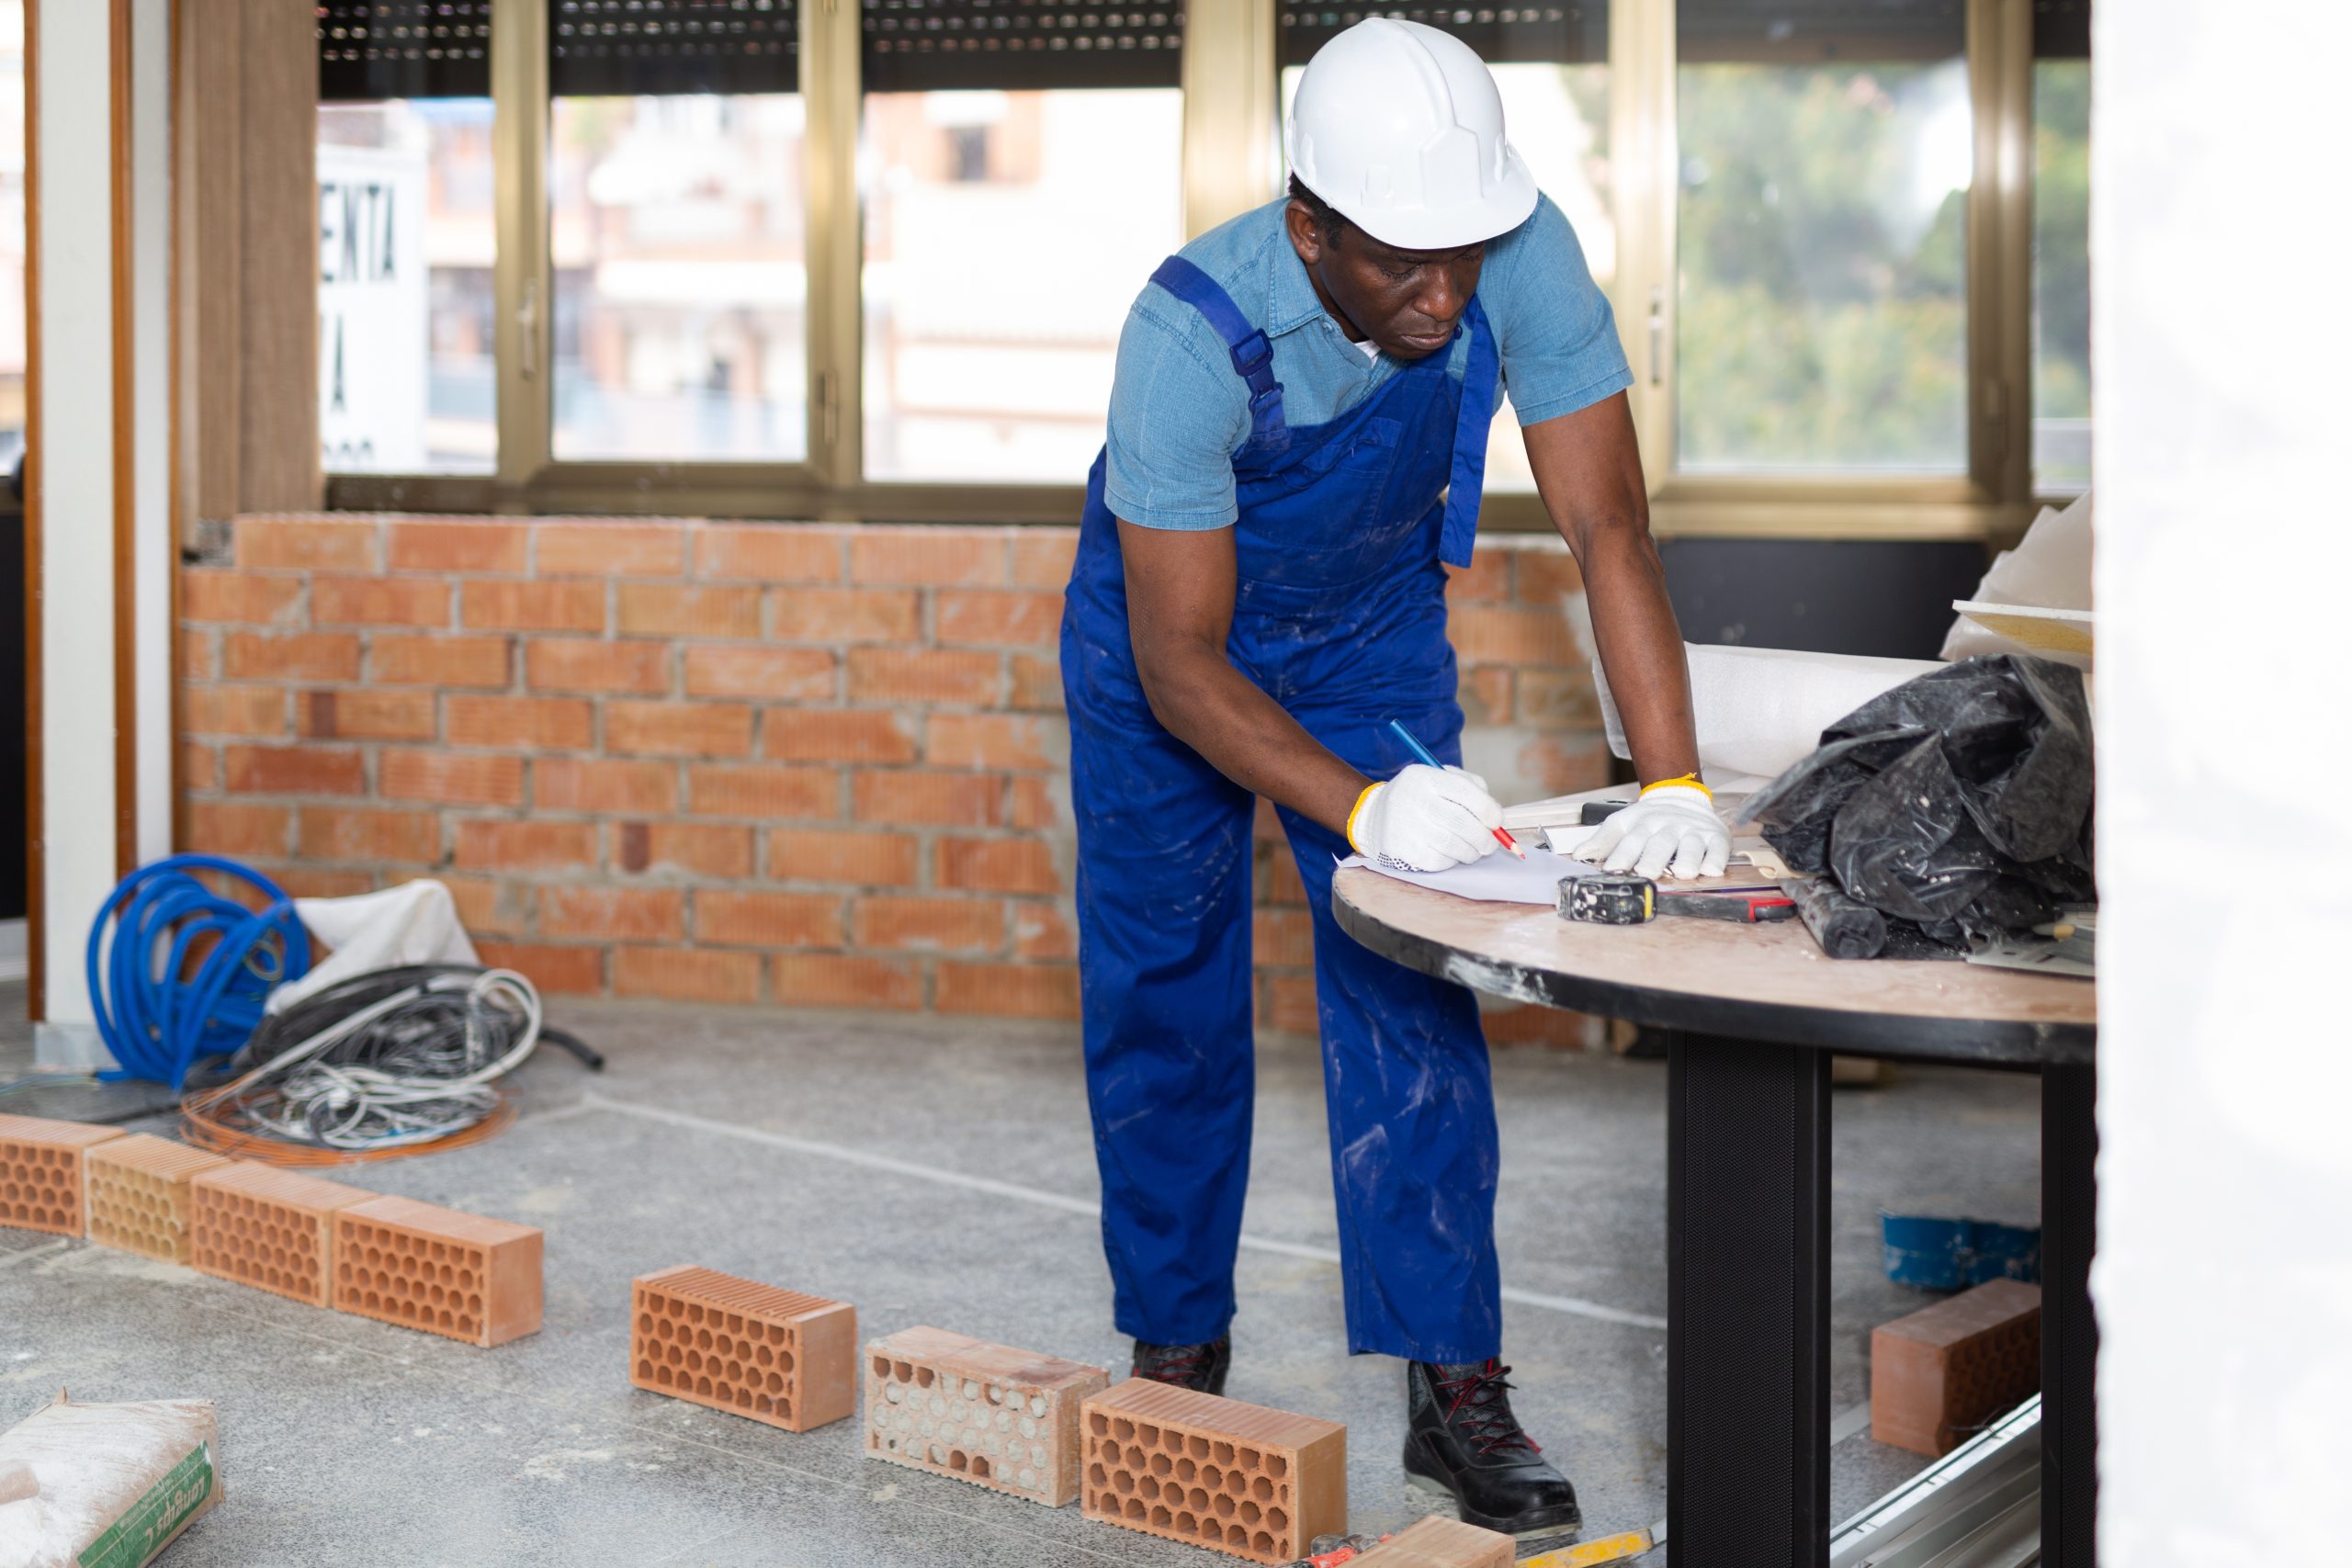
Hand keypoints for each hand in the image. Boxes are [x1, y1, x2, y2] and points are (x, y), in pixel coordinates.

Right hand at [1348, 764, 1502, 871]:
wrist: (1374, 816)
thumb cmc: (1419, 797)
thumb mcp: (1439, 778)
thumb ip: (1471, 787)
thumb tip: (1496, 815)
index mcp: (1424, 777)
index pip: (1464, 791)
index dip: (1488, 809)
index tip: (1497, 821)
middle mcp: (1411, 800)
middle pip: (1461, 822)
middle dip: (1484, 837)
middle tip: (1490, 844)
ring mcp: (1404, 826)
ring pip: (1452, 845)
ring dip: (1471, 852)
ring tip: (1473, 850)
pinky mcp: (1401, 850)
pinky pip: (1439, 861)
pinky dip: (1452, 860)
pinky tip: (1451, 854)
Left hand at [1571, 782, 1728, 879]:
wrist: (1683, 796)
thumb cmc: (1650, 819)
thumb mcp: (1623, 824)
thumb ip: (1603, 841)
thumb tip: (1578, 855)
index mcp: (1643, 825)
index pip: (1629, 841)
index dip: (1620, 856)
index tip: (1612, 870)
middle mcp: (1668, 827)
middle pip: (1660, 844)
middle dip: (1653, 858)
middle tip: (1646, 872)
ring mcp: (1693, 831)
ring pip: (1691, 845)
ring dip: (1688, 858)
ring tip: (1684, 873)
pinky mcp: (1716, 837)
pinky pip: (1718, 848)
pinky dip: (1716, 858)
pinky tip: (1711, 869)